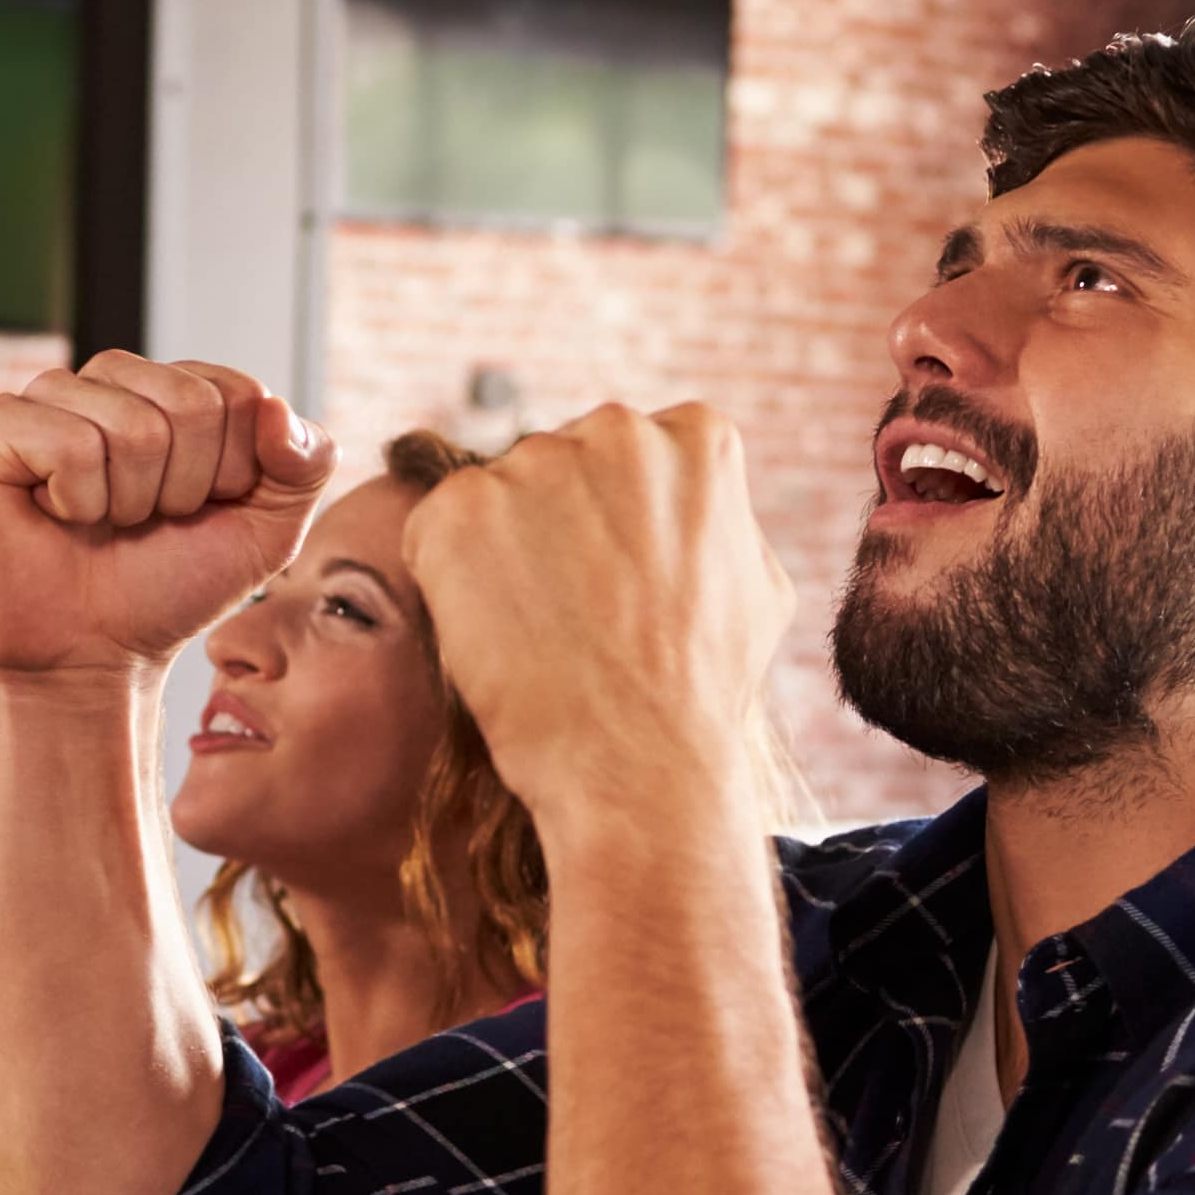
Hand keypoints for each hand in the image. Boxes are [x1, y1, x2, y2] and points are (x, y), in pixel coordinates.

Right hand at [0, 354, 330, 679]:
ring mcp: (54, 397)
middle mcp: (118, 380)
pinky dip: (76, 499)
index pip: (243, 394)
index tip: (201, 511)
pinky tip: (57, 514)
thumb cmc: (173, 585)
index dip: (234, 473)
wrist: (95, 653)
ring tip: (103, 521)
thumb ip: (305, 464)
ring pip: (132, 426)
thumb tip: (273, 407)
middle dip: (185, 488)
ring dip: (130, 500)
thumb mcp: (268, 532)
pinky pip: (66, 441)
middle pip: (191, 404)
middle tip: (147, 521)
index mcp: (181, 389)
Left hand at [402, 402, 790, 838]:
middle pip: (560, 464)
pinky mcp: (460, 509)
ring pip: (499, 497)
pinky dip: (449, 580)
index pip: (633, 456)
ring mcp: (534, 464)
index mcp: (696, 437)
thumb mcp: (757, 587)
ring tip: (537, 632)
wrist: (639, 765)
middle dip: (557, 526)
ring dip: (502, 553)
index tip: (619, 584)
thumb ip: (718, 521)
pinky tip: (494, 635)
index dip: (618, 524)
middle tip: (572, 613)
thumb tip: (693, 504)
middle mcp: (617, 429)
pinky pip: (437, 531)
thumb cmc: (704, 694)